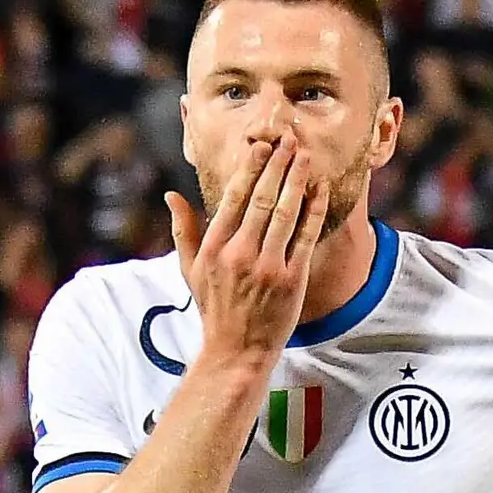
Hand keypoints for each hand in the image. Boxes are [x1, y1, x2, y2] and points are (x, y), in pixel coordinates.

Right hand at [167, 137, 320, 366]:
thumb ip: (183, 231)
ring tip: (306, 156)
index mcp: (214, 248)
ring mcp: (267, 268)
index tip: (262, 146)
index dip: (250, 169)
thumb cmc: (214, 309)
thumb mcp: (190, 271)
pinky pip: (305, 238)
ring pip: (284, 214)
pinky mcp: (291, 281)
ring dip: (297, 181)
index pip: (233, 198)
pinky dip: (314, 212)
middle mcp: (239, 255)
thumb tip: (172, 196)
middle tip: (289, 140)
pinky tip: (320, 190)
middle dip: (277, 166)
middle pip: (261, 199)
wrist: (236, 352)